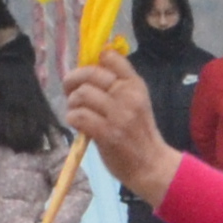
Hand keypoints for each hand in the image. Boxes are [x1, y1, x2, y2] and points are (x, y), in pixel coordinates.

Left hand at [63, 54, 179, 194]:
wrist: (151, 165)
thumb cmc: (138, 133)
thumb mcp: (135, 102)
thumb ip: (116, 84)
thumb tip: (86, 67)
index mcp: (136, 85)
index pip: (110, 57)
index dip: (91, 63)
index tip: (87, 76)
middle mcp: (129, 96)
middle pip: (90, 74)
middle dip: (72, 82)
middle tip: (71, 93)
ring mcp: (119, 115)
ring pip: (81, 95)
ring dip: (73, 104)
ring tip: (79, 113)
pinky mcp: (108, 133)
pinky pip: (78, 116)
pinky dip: (73, 119)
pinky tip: (80, 126)